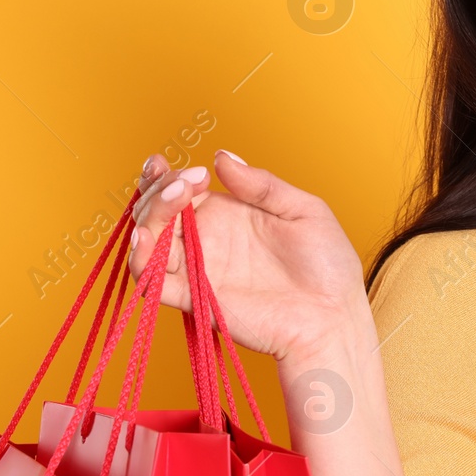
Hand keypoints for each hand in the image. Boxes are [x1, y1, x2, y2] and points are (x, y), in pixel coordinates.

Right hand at [126, 150, 374, 363]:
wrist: (334, 318)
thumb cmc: (328, 267)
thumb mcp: (304, 211)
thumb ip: (262, 185)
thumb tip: (221, 157)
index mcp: (228, 214)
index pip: (181, 190)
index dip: (171, 175)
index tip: (193, 171)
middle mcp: (207, 239)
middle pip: (158, 210)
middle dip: (158, 190)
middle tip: (183, 183)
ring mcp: (198, 269)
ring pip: (148, 240)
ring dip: (148, 215)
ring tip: (174, 199)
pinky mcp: (195, 298)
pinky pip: (152, 281)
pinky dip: (140, 260)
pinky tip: (148, 237)